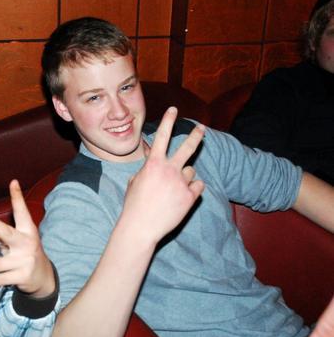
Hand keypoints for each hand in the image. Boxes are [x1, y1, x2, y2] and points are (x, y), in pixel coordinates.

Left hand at [0, 180, 54, 297]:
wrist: (43, 277)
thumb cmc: (24, 253)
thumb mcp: (13, 242)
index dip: (17, 197)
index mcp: (27, 231)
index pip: (21, 212)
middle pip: (6, 233)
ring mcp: (24, 261)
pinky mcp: (21, 276)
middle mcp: (26, 243)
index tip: (13, 182)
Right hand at [120, 107, 204, 245]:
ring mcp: (181, 183)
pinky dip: (192, 191)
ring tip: (172, 191)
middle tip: (201, 128)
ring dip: (185, 178)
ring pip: (191, 172)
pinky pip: (198, 186)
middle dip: (196, 136)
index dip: (168, 121)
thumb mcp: (134, 182)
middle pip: (187, 147)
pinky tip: (181, 199)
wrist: (141, 227)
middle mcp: (169, 170)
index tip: (173, 109)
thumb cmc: (134, 205)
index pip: (162, 136)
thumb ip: (146, 168)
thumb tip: (152, 160)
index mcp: (153, 164)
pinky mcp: (190, 197)